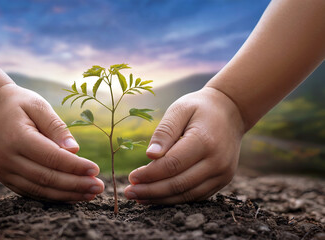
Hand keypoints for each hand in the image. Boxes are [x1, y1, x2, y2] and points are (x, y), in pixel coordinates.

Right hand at [0, 84, 103, 201]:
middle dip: (75, 184)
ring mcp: (3, 171)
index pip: (50, 157)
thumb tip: (75, 151)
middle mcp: (6, 158)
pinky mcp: (5, 178)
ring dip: (67, 194)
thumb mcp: (39, 106)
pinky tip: (73, 196)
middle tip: (98, 186)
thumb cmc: (19, 104)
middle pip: (46, 177)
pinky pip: (32, 192)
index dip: (75, 166)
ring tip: (90, 194)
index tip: (95, 170)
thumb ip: (56, 128)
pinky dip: (54, 196)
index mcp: (15, 137)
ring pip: (39, 190)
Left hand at [124, 87, 244, 203]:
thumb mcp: (179, 109)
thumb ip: (165, 132)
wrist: (231, 111)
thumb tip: (150, 156)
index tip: (132, 177)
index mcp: (205, 141)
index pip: (172, 164)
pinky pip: (196, 196)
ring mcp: (223, 173)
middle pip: (179, 184)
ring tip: (139, 198)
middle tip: (130, 192)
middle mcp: (217, 161)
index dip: (150, 174)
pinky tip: (157, 197)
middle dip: (151, 191)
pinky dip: (175, 199)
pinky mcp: (223, 180)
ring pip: (187, 195)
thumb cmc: (199, 108)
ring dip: (161, 199)